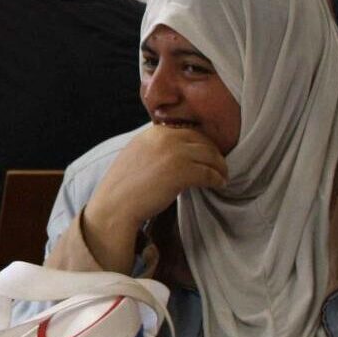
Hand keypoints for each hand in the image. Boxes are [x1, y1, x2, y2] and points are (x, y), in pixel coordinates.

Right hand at [87, 123, 228, 238]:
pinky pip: (209, 173)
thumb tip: (179, 150)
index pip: (189, 132)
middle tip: (220, 167)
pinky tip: (218, 185)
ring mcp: (175, 153)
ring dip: (220, 167)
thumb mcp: (137, 154)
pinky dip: (217, 179)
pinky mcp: (182, 171)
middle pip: (203, 141)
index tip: (208, 156)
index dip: (203, 144)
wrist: (115, 204)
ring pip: (210, 156)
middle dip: (215, 154)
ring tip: (222, 177)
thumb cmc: (124, 186)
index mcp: (154, 132)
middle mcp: (166, 138)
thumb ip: (156, 146)